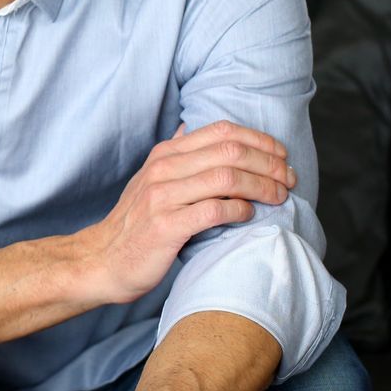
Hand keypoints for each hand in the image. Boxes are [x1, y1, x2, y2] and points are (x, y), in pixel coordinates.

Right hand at [74, 120, 296, 305]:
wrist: (102, 261)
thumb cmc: (135, 225)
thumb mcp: (150, 181)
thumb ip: (173, 156)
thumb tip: (190, 129)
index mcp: (165, 155)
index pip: (222, 131)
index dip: (259, 140)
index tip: (281, 156)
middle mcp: (163, 170)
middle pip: (230, 152)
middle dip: (268, 163)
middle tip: (289, 179)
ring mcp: (162, 197)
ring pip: (226, 178)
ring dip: (261, 186)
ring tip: (278, 197)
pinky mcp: (166, 226)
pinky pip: (213, 210)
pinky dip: (238, 210)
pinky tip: (249, 215)